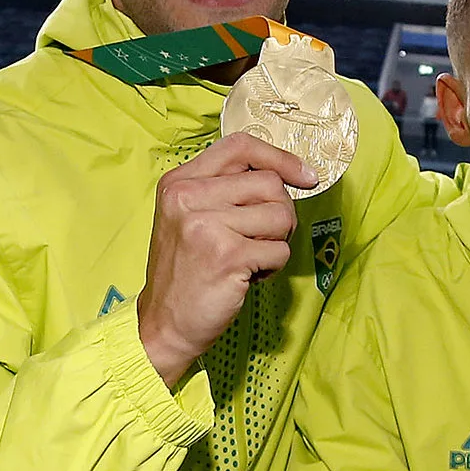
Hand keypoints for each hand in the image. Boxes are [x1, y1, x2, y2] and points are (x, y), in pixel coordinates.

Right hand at [137, 134, 315, 388]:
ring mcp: (207, 225)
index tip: (305, 175)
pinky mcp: (228, 255)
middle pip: (269, 183)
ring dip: (276, 242)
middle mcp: (188, 197)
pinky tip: (246, 276)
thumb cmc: (185, 272)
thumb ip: (225, 190)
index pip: (240, 146)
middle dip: (280, 213)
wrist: (164, 324)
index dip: (280, 157)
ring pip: (280, 216)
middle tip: (261, 238)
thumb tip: (289, 175)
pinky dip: (272, 267)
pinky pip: (279, 250)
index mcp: (179, 182)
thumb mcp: (189, 217)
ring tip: (249, 259)